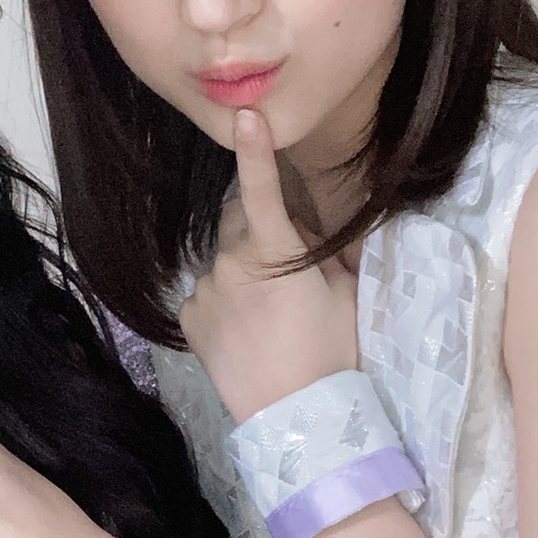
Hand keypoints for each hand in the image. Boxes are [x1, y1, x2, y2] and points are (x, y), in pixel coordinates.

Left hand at [180, 109, 356, 424]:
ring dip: (241, 275)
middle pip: (239, 224)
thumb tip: (315, 235)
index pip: (261, 190)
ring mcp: (205, 291)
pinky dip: (222, 305)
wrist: (297, 421)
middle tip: (286, 275)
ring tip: (268, 319)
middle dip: (258, 234)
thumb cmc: (333, 353)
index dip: (255, 152)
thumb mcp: (347, 295)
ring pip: (223, 265)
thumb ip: (328, 254)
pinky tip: (245, 335)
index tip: (245, 117)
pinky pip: (205, 296)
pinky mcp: (189, 319)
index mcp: (276, 251)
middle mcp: (232, 262)